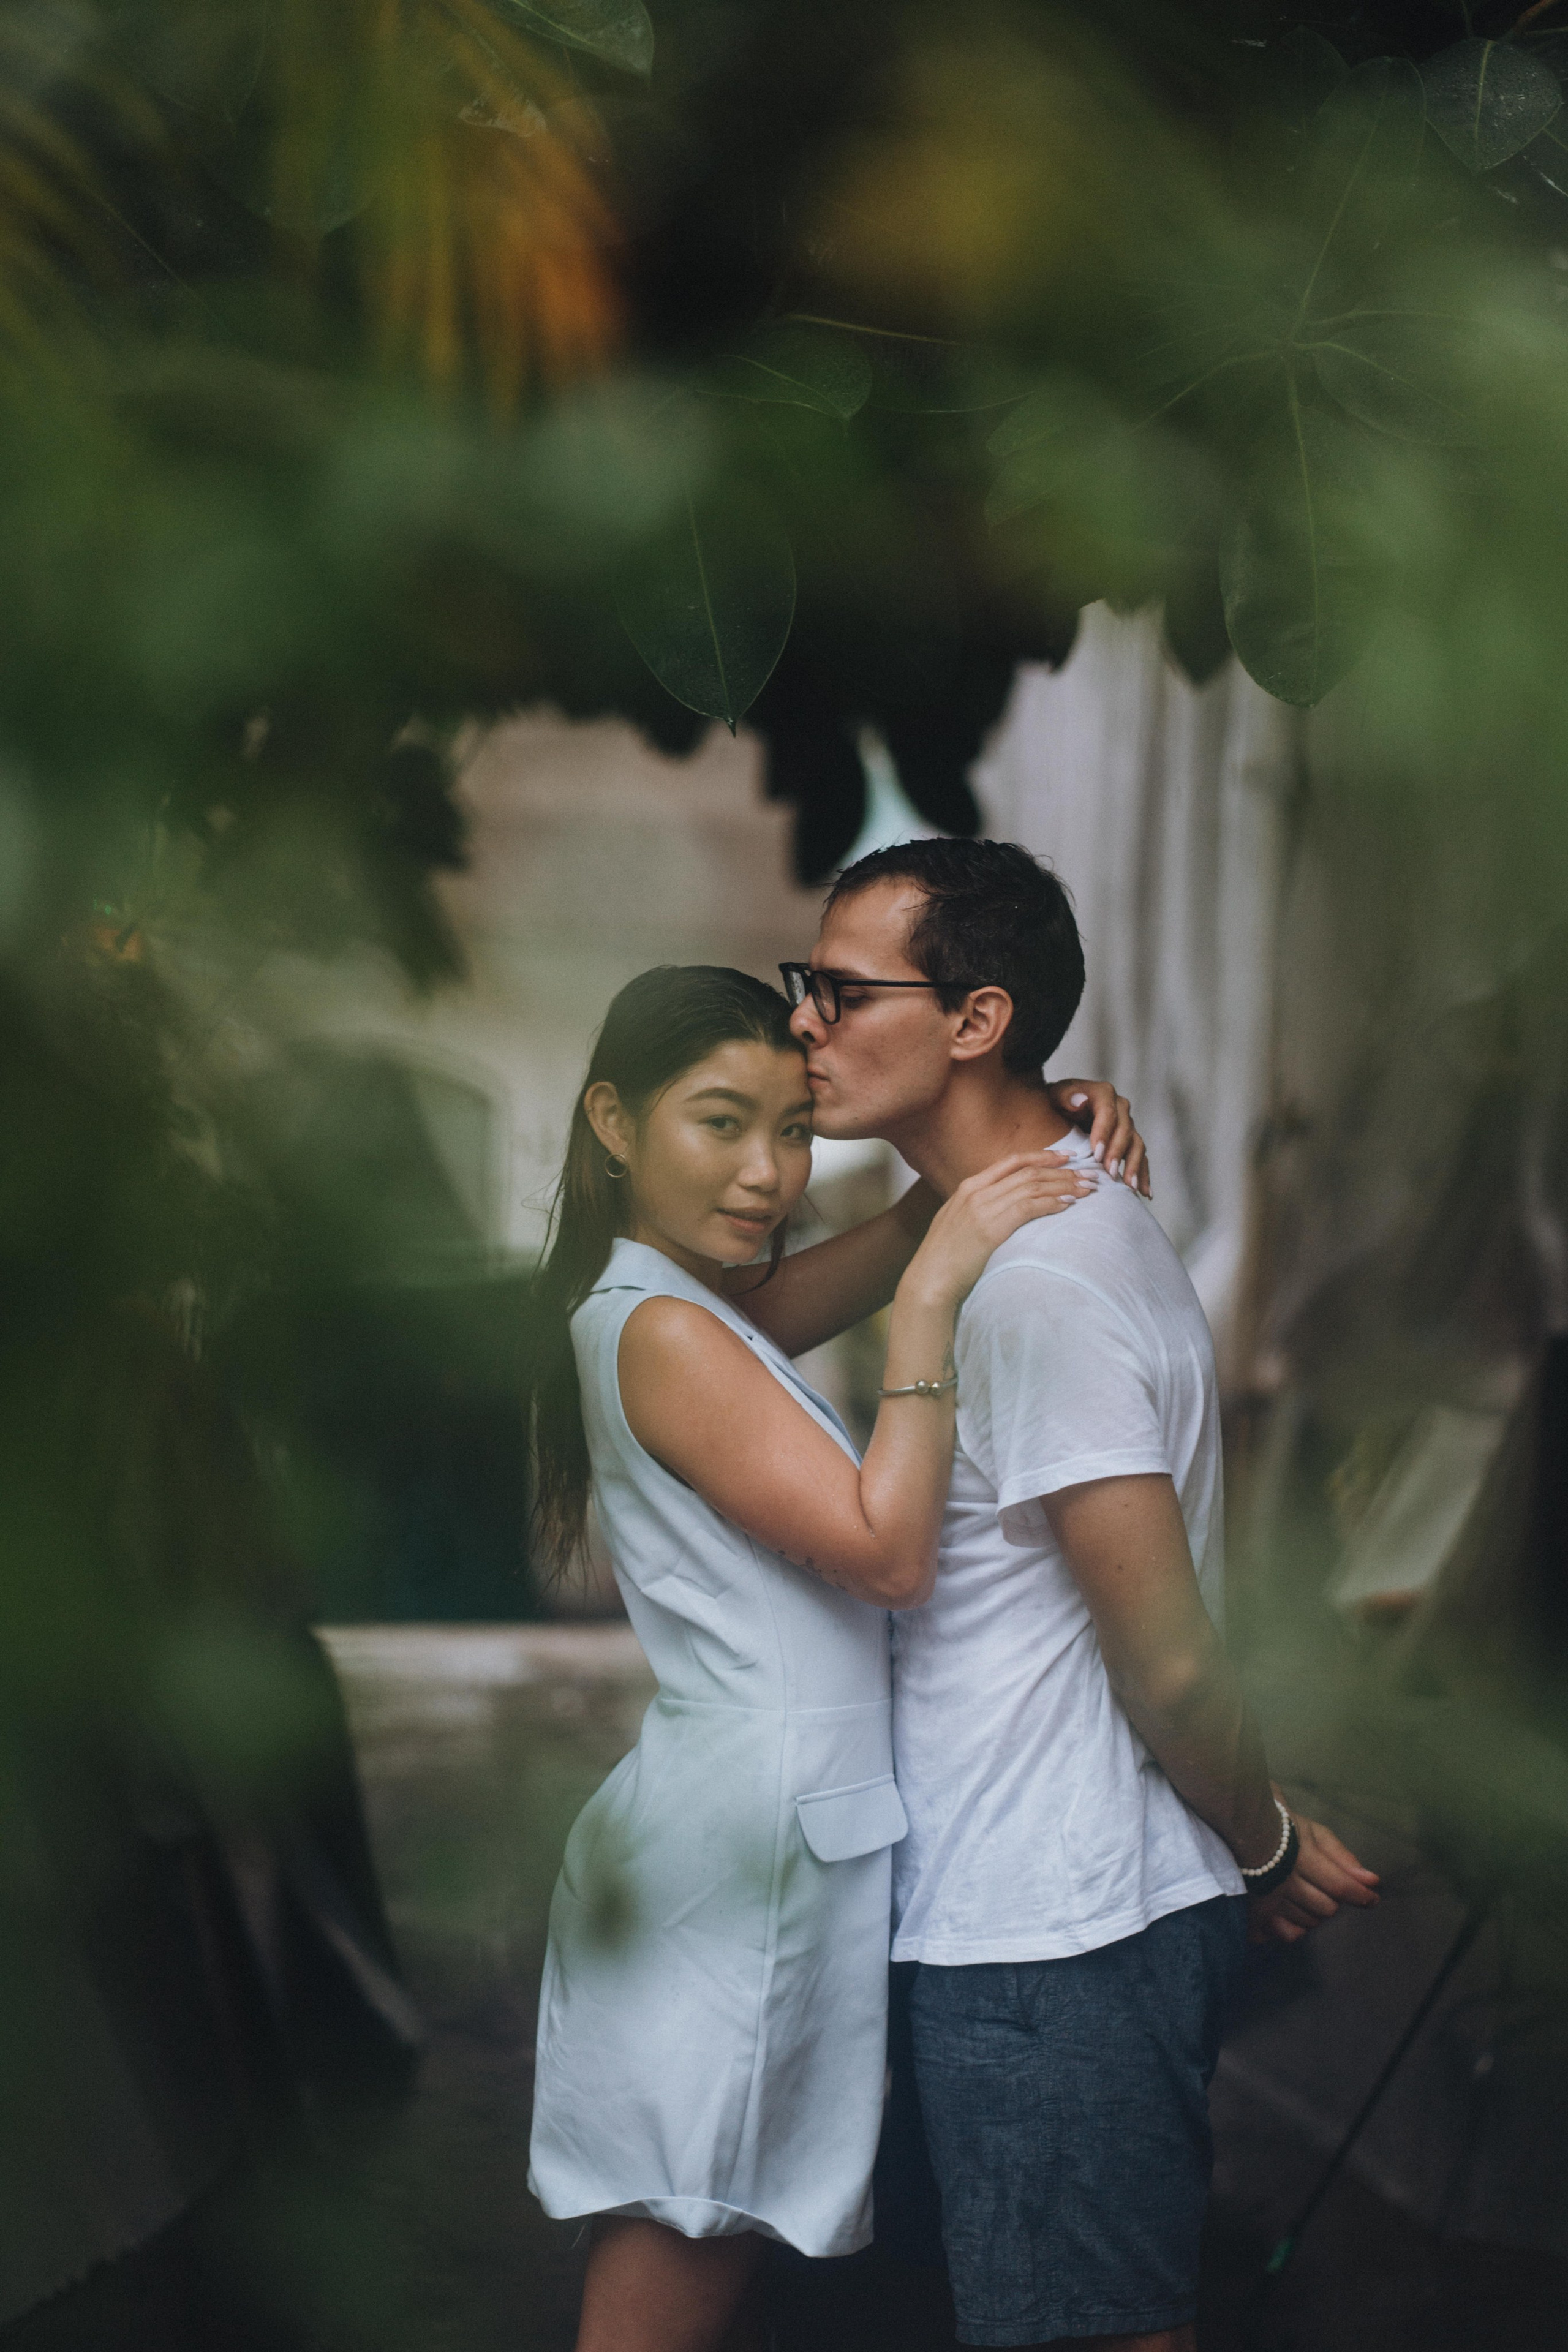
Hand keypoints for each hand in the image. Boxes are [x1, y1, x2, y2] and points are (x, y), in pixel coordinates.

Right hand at [905, 1151, 1096, 1311]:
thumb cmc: (945, 1257)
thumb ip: (979, 1208)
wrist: (929, 1280)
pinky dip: (1051, 1203)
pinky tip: (1068, 1205)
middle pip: (1028, 1171)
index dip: (1043, 1156)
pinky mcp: (991, 1227)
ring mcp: (982, 1207)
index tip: (1067, 1157)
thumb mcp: (958, 1222)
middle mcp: (976, 1191)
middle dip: (1063, 1172)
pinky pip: (1028, 1207)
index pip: (1013, 1161)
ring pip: (1032, 1186)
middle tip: (1089, 1175)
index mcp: (969, 1186)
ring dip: (1064, 1186)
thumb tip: (1005, 1206)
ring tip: (1087, 1190)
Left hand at [1048, 1079, 1150, 1196]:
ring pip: (1136, 1145)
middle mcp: (1120, 1108)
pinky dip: (1143, 1175)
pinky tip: (1145, 1193)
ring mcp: (1127, 1125)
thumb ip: (1066, 1095)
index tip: (1097, 1154)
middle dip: (1118, 1153)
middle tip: (1110, 1173)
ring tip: (1131, 1187)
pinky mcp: (1129, 1141)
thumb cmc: (1057, 1102)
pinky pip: (1140, 1157)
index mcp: (1103, 1094)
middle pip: (1125, 1130)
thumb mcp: (1056, 1095)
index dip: (1104, 1134)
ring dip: (1134, 1167)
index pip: (1108, 1113)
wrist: (1061, 1107)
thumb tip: (1080, 1101)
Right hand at [1247, 1812, 1380, 1946]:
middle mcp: (1285, 1884)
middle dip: (1331, 1900)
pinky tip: (1288, 1915)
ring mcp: (1267, 1901)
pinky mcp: (1253, 1914)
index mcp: (1302, 1860)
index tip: (1372, 1899)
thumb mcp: (1313, 1832)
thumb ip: (1342, 1857)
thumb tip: (1372, 1881)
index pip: (1341, 1887)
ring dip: (1312, 1912)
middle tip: (1321, 1885)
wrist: (1235, 1830)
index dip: (1361, 1896)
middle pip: (1326, 1909)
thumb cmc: (1280, 1827)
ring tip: (1301, 1894)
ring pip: (1308, 1923)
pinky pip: (1285, 1935)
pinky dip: (1291, 1929)